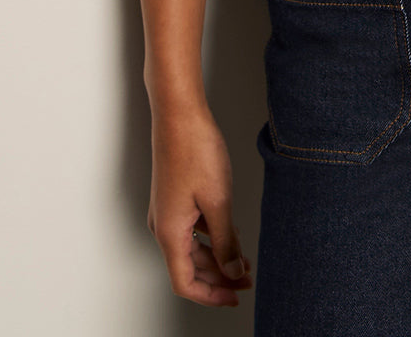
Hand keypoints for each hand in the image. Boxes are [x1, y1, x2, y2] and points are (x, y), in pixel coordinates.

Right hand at [147, 102, 252, 306]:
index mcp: (169, 232)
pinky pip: (191, 230)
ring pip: (191, 248)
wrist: (179, 114)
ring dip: (217, 257)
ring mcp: (167, 211)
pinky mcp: (174, 198)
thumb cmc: (194, 150)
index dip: (211, 295)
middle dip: (219, 277)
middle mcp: (163, 226)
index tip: (235, 296)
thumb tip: (232, 271)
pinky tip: (232, 233)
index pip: (185, 283)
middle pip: (189, 267)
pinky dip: (211, 238)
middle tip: (247, 278)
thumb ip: (225, 241)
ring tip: (244, 258)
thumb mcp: (218, 201)